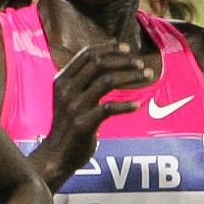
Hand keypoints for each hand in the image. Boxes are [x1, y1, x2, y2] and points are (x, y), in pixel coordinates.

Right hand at [35, 39, 149, 180]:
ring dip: (131, 77)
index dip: (109, 48)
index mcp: (62, 80)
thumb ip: (81, 81)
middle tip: (140, 64)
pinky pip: (109, 108)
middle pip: (99, 64)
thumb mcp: (68, 98)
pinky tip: (137, 106)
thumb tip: (105, 60)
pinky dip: (126, 106)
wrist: (56, 156)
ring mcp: (74, 107)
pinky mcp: (83, 124)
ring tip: (147, 77)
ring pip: (107, 81)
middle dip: (123, 60)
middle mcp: (66, 90)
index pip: (87, 54)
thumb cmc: (67, 125)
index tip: (126, 48)